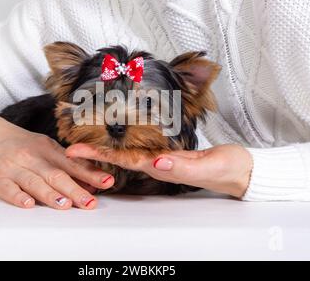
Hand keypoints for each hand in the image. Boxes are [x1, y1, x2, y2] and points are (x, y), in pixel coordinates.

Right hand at [0, 114, 113, 208]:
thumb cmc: (21, 145)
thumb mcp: (46, 148)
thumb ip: (68, 165)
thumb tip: (92, 182)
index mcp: (47, 149)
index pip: (72, 164)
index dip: (90, 174)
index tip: (107, 182)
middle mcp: (31, 157)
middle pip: (55, 175)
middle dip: (74, 189)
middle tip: (89, 202)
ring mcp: (12, 167)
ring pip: (33, 182)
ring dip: (49, 194)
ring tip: (65, 204)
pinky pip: (7, 189)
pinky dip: (18, 196)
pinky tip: (28, 203)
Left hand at [66, 144, 252, 197]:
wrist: (240, 170)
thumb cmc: (226, 169)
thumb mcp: (207, 166)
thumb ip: (182, 166)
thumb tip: (156, 163)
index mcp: (162, 167)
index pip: (124, 161)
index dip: (99, 156)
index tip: (76, 152)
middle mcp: (158, 164)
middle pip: (119, 158)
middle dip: (94, 153)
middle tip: (69, 147)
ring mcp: (163, 158)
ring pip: (128, 153)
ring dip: (106, 149)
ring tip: (85, 143)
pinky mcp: (171, 151)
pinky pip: (144, 148)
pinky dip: (126, 143)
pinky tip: (118, 139)